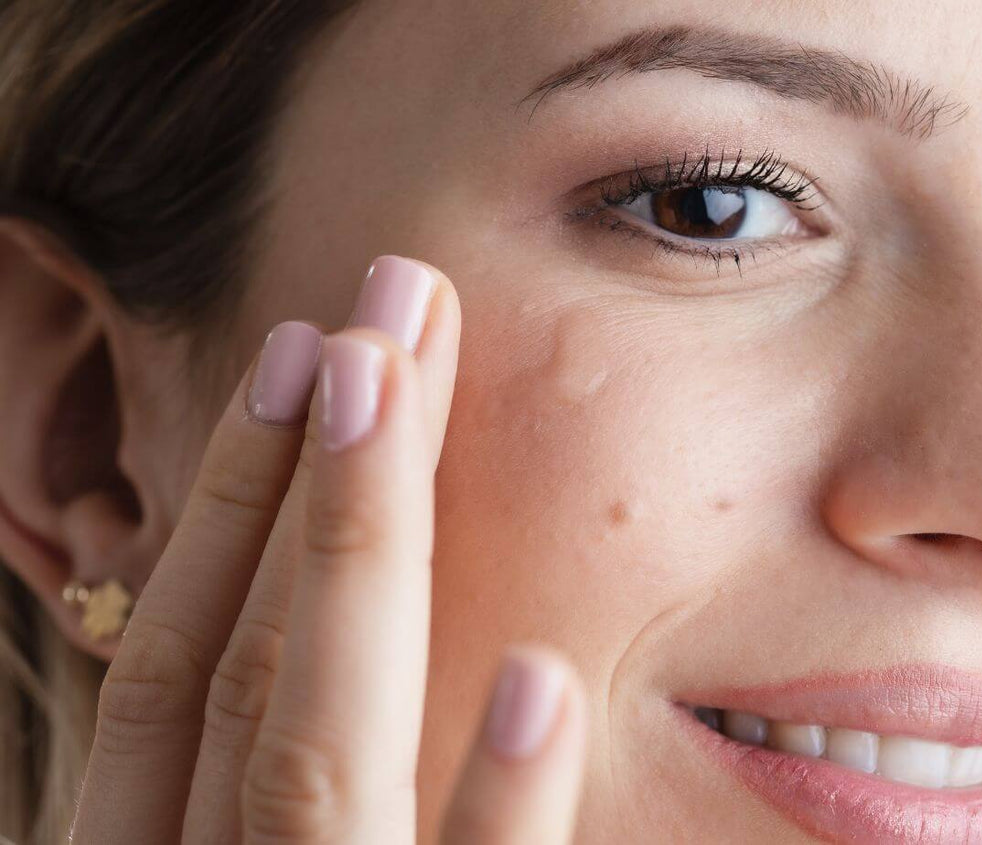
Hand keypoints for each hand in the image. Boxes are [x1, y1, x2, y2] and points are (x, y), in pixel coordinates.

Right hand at [69, 256, 585, 843]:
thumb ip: (282, 790)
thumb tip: (329, 621)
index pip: (175, 668)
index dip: (229, 500)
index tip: (305, 355)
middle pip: (250, 667)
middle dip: (312, 472)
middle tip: (392, 298)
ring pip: (315, 756)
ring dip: (357, 561)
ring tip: (400, 386)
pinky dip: (495, 803)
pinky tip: (541, 681)